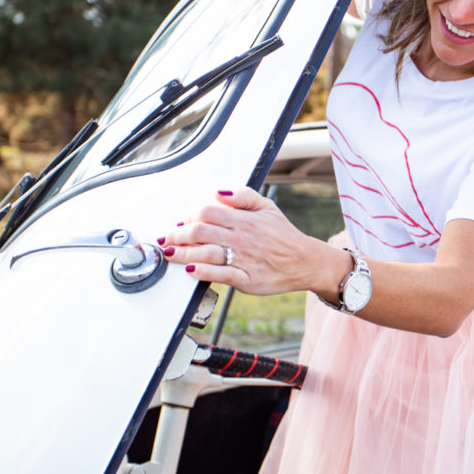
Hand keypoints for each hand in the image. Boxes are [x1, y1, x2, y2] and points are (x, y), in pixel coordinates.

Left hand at [157, 186, 345, 297]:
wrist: (304, 261)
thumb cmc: (282, 235)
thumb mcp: (267, 206)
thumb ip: (242, 196)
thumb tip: (218, 193)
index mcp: (245, 219)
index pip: (207, 211)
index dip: (189, 216)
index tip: (183, 223)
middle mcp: (242, 238)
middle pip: (200, 232)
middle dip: (178, 235)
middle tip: (169, 239)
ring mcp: (244, 259)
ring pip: (205, 254)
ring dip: (183, 254)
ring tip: (171, 254)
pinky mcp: (247, 280)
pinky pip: (220, 275)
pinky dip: (202, 272)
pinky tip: (191, 271)